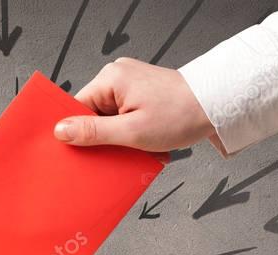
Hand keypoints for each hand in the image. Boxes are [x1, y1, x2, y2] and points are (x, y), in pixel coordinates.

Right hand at [53, 58, 215, 150]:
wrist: (217, 106)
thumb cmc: (180, 115)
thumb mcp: (131, 132)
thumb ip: (93, 132)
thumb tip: (60, 131)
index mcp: (111, 79)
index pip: (77, 107)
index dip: (76, 132)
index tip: (80, 152)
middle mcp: (118, 76)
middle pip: (92, 113)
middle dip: (101, 137)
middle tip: (112, 154)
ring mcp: (131, 84)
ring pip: (109, 118)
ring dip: (117, 138)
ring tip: (133, 148)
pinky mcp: (142, 93)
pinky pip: (124, 116)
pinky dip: (129, 132)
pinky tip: (140, 143)